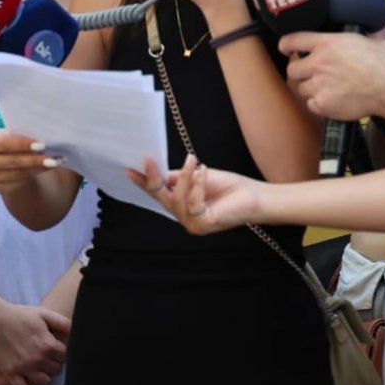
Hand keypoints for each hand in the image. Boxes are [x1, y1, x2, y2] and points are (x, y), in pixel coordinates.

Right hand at [0, 132, 65, 193]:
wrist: (9, 160)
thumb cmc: (13, 141)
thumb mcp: (12, 133)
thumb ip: (17, 131)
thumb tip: (12, 124)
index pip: (4, 143)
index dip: (22, 144)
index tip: (42, 145)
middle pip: (13, 161)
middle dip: (35, 160)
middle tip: (54, 158)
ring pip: (19, 173)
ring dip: (40, 167)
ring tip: (57, 162)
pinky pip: (21, 181)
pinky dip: (37, 173)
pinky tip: (49, 168)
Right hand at [0, 300, 68, 384]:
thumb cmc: (20, 315)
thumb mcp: (43, 313)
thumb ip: (62, 322)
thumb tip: (76, 331)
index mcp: (47, 343)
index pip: (65, 356)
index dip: (63, 352)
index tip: (58, 349)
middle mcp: (37, 358)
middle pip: (56, 369)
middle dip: (55, 363)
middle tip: (50, 357)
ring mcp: (24, 368)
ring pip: (44, 381)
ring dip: (46, 375)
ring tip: (43, 368)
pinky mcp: (11, 374)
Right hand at [129, 155, 261, 234]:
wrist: (254, 197)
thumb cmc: (229, 187)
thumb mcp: (198, 177)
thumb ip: (178, 178)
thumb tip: (160, 173)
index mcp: (181, 206)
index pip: (158, 194)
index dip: (144, 182)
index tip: (129, 169)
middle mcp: (184, 218)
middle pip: (161, 198)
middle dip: (153, 178)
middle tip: (147, 160)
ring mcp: (193, 224)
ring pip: (176, 199)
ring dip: (185, 176)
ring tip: (194, 162)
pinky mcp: (203, 224)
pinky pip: (192, 203)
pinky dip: (196, 185)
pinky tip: (203, 172)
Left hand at [278, 30, 384, 121]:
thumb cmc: (383, 64)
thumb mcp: (365, 40)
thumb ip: (347, 39)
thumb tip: (348, 37)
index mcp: (326, 43)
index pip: (292, 40)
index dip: (286, 45)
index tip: (285, 49)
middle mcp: (318, 62)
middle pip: (292, 69)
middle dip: (301, 73)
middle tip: (314, 75)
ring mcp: (318, 84)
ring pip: (301, 89)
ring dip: (312, 90)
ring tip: (330, 89)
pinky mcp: (322, 104)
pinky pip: (311, 105)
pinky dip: (319, 105)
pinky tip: (334, 101)